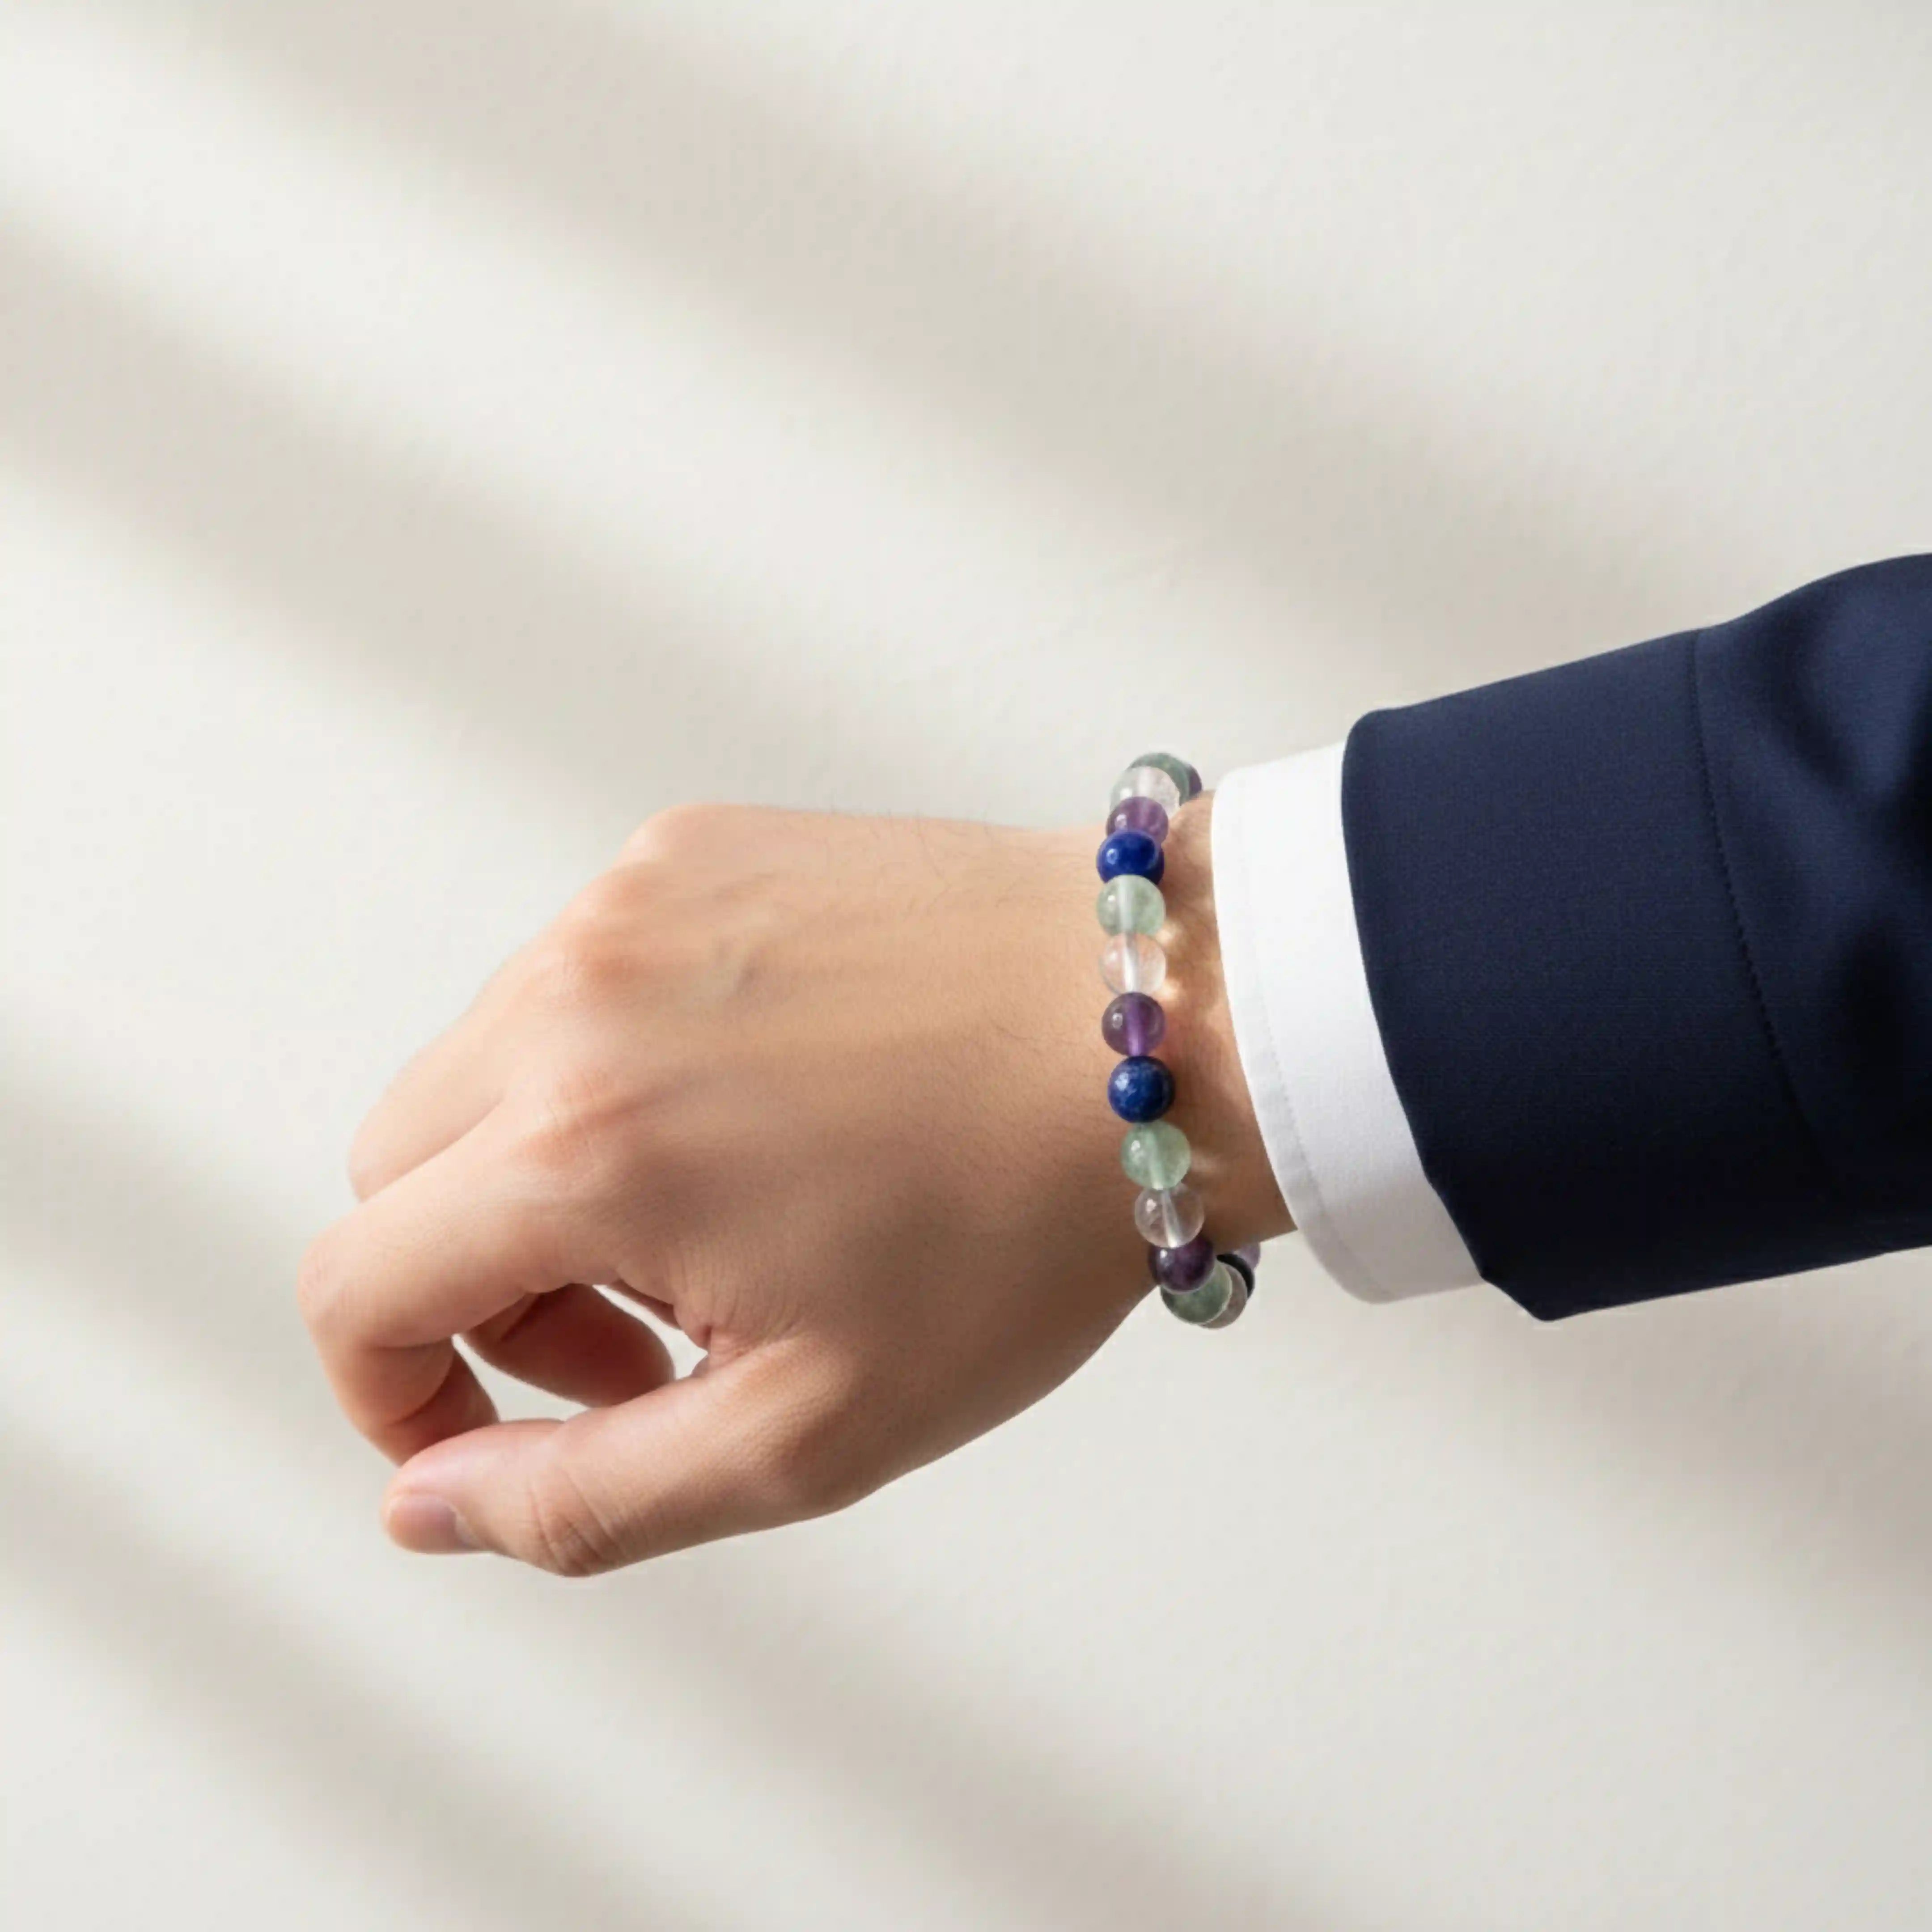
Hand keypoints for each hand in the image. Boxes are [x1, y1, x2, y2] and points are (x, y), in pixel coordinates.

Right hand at [298, 797, 1287, 1574]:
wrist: (1168, 1024)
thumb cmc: (1018, 1230)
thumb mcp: (808, 1430)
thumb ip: (585, 1498)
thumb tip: (420, 1505)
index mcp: (579, 1147)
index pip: (354, 1287)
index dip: (395, 1394)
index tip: (505, 1432)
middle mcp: (570, 992)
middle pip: (403, 1172)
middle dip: (481, 1286)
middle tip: (648, 1337)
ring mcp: (627, 897)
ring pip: (483, 1068)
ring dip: (548, 1170)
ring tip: (724, 1217)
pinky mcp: (689, 843)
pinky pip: (578, 977)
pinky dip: (614, 1061)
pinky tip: (760, 1102)